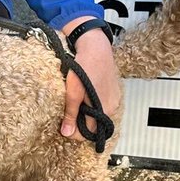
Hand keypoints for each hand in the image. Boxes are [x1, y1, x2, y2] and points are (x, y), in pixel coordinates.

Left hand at [59, 22, 121, 142]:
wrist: (96, 47)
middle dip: (80, 121)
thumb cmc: (84, 66)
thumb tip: (67, 133)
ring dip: (87, 112)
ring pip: (98, 114)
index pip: (88, 133)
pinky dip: (94, 104)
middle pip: (94, 125)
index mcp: (102, 109)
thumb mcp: (73, 91)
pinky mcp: (115, 92)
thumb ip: (71, 114)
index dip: (74, 131)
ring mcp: (115, 99)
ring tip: (77, 99)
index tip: (64, 124)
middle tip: (68, 110)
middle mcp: (112, 107)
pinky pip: (103, 105)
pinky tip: (86, 93)